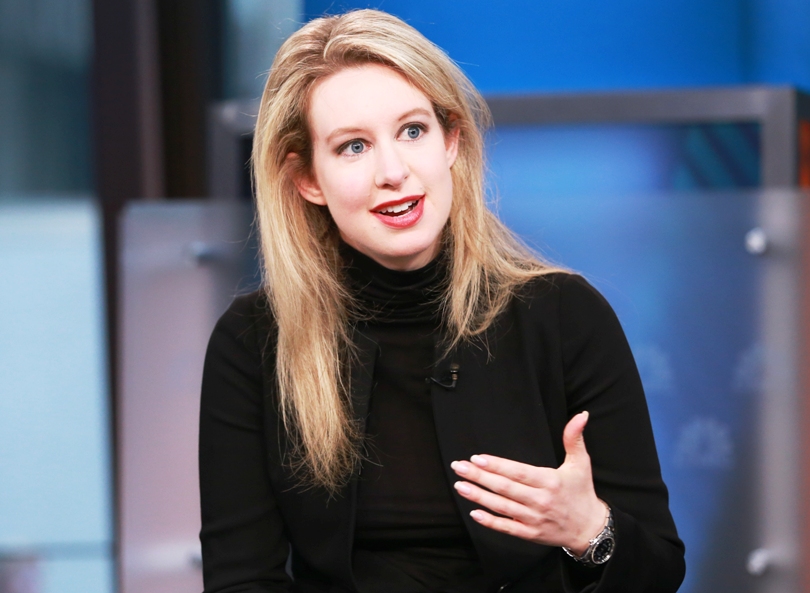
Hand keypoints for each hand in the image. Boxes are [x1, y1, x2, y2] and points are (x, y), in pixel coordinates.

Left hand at [450, 411, 606, 554]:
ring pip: (502, 507)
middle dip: (479, 477)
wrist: (590, 528)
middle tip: (458, 467)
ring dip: (479, 496)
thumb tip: (581, 415)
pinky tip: (474, 513)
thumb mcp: (581, 463)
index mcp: (550, 481)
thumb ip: (574, 438)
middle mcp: (540, 501)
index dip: (496, 465)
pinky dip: (490, 522)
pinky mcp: (530, 534)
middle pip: (505, 488)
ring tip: (460, 486)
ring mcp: (534, 519)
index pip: (518, 472)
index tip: (476, 458)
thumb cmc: (581, 491)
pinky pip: (507, 528)